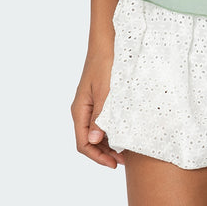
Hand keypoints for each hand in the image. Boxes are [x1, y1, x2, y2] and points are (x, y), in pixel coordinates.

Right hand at [71, 53, 123, 168]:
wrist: (107, 42)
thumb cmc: (106, 64)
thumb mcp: (106, 91)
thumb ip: (101, 116)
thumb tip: (94, 141)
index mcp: (80, 110)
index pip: (83, 143)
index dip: (97, 157)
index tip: (114, 164)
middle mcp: (83, 109)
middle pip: (90, 140)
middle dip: (105, 153)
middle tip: (124, 160)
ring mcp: (91, 104)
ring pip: (97, 132)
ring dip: (109, 143)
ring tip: (126, 150)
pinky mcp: (99, 99)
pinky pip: (102, 120)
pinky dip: (112, 130)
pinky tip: (124, 132)